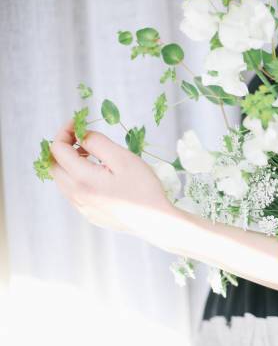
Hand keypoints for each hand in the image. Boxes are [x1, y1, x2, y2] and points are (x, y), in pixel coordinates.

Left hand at [50, 122, 172, 233]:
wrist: (156, 221)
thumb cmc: (143, 188)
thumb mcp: (123, 158)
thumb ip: (97, 143)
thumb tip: (81, 136)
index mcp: (82, 179)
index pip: (58, 150)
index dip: (65, 132)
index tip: (78, 124)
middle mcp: (76, 196)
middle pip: (53, 166)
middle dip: (63, 147)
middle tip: (83, 138)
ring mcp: (82, 208)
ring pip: (62, 180)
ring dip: (69, 163)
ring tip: (92, 156)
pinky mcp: (90, 215)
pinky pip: (74, 192)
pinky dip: (77, 178)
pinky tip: (99, 175)